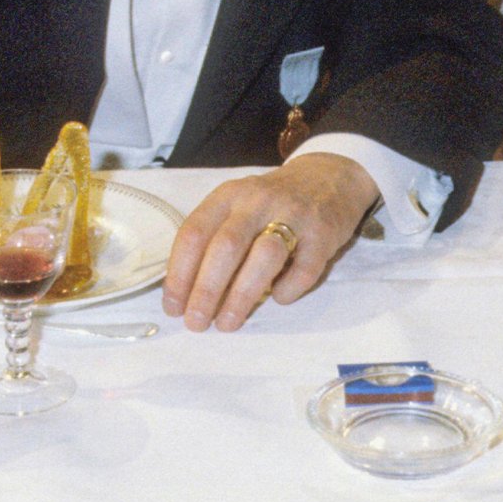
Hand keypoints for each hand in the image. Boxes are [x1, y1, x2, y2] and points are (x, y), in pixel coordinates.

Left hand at [162, 154, 378, 331]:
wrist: (328, 178)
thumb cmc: (270, 204)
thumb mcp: (237, 208)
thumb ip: (213, 242)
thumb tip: (186, 296)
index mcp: (230, 195)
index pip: (195, 233)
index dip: (180, 274)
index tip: (174, 307)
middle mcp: (259, 200)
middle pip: (226, 246)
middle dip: (206, 290)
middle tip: (196, 322)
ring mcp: (295, 214)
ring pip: (264, 257)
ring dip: (241, 296)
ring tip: (228, 323)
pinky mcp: (324, 232)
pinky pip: (304, 269)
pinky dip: (287, 291)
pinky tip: (277, 299)